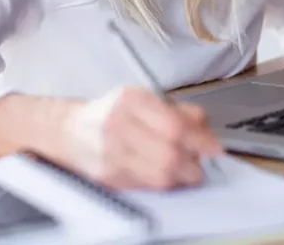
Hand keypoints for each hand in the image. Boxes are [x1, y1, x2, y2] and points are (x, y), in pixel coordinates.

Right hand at [56, 86, 222, 189]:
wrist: (69, 131)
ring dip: (181, 176)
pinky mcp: (109, 176)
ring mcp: (111, 153)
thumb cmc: (110, 113)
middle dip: (193, 162)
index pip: (174, 124)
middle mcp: (118, 125)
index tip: (214, 146)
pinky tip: (167, 175)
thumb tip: (202, 123)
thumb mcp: (141, 98)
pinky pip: (146, 185)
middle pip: (169, 153)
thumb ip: (175, 109)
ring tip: (185, 170)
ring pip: (160, 175)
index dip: (200, 139)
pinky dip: (164, 183)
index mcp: (131, 100)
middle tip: (200, 162)